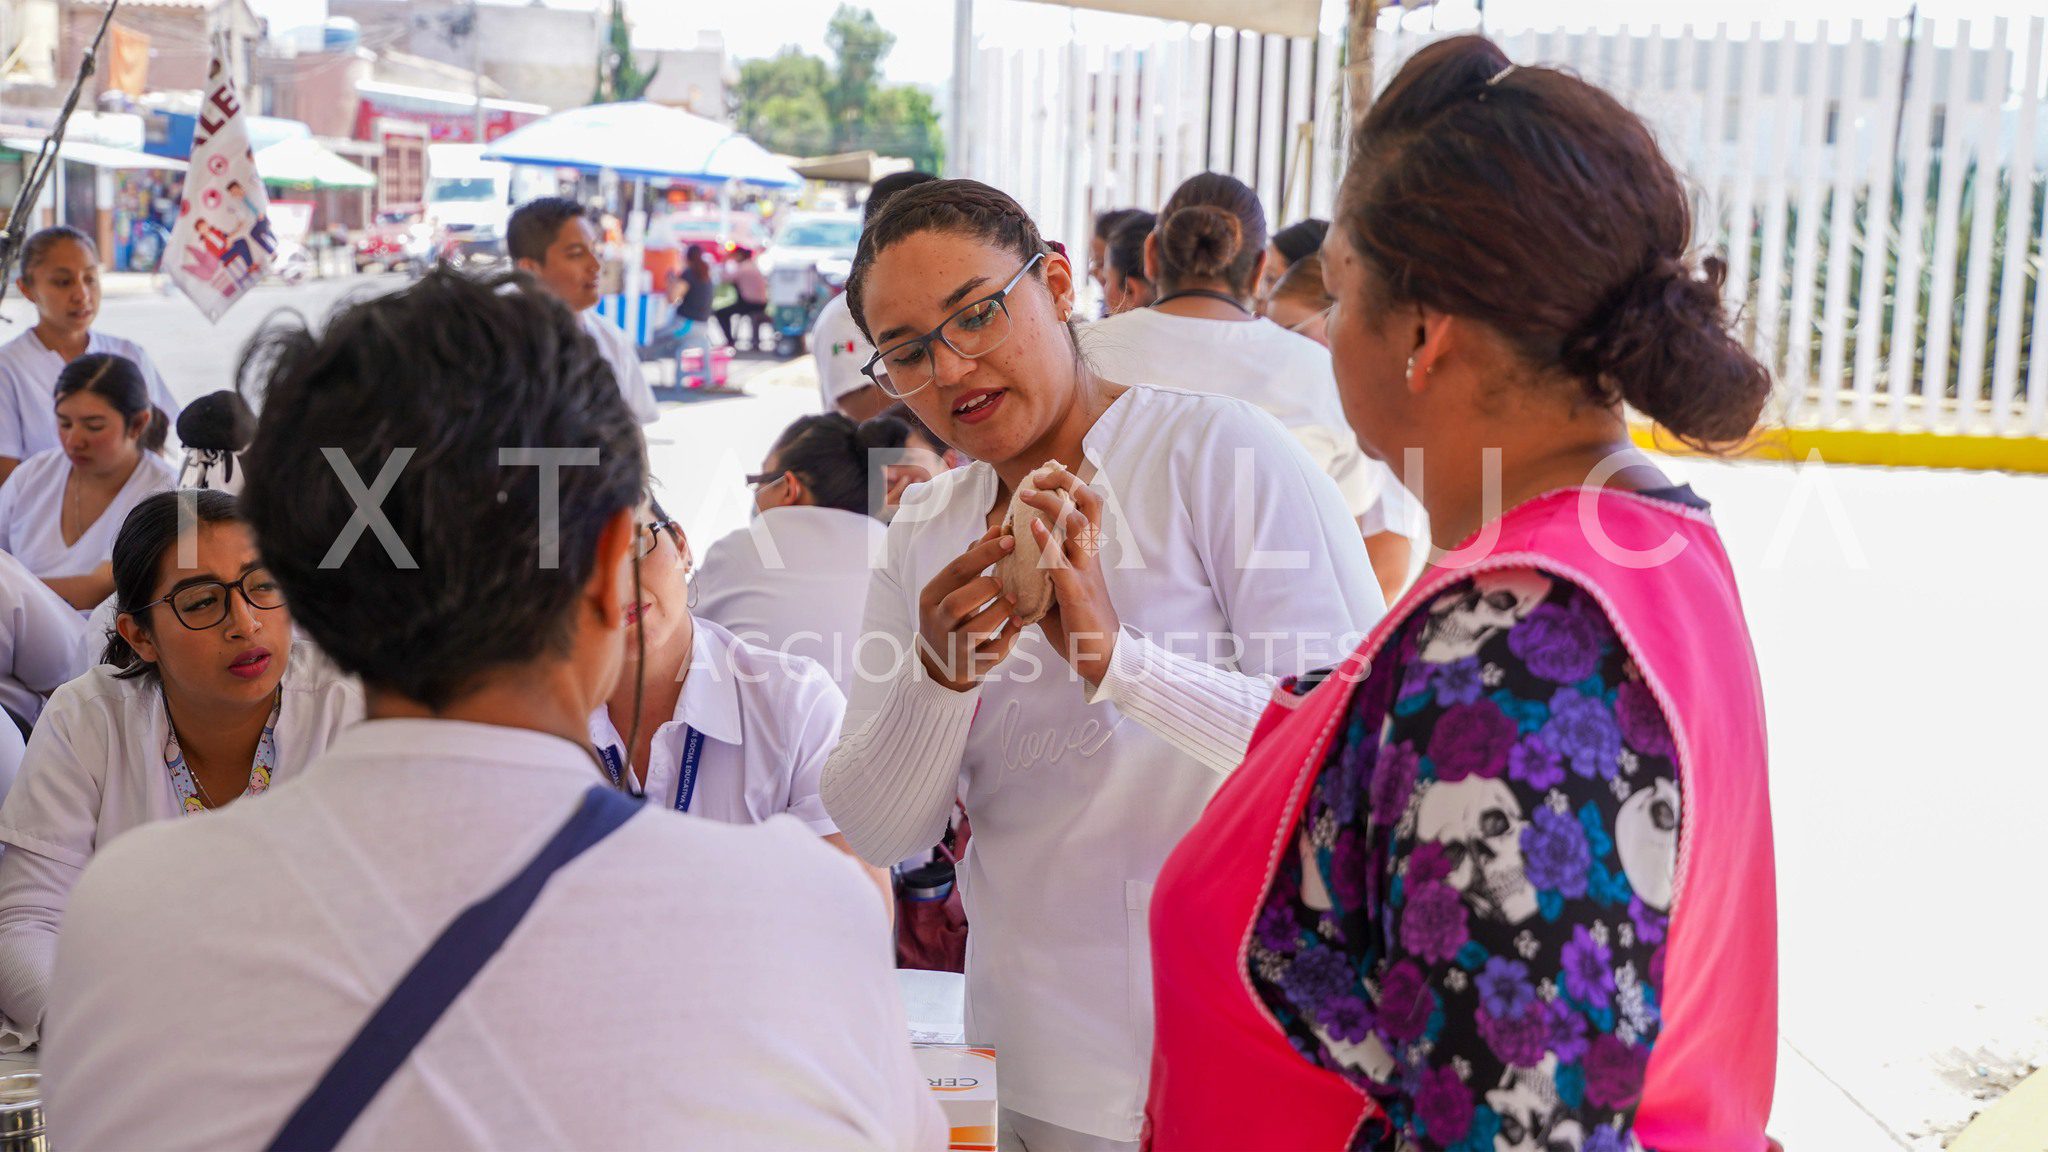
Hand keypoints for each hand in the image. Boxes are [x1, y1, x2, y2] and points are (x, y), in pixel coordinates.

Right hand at [916, 523, 1025, 692]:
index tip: (1010, 540)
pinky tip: (1018, 622)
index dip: (984, 553)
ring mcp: (953, 647)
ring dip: (1000, 611)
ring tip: (1012, 600)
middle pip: (957, 603)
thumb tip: (998, 528)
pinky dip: (1010, 636)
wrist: (941, 663)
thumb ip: (974, 559)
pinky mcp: (971, 666)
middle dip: (985, 587)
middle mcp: (937, 623)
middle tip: (1002, 581)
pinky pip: (994, 652)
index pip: (955, 570)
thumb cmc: (952, 614)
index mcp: (930, 597)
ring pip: (976, 630)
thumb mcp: (955, 587)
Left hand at [1016, 463, 1120, 686]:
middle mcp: (1089, 558)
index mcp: (1087, 555)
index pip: (1088, 509)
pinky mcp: (1076, 593)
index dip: (1072, 485)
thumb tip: (1013, 549)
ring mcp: (1085, 573)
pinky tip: (1030, 526)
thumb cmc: (1079, 624)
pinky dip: (1044, 540)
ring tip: (1028, 495)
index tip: (1049, 473)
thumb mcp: (1059, 588)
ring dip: (1052, 505)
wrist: (1103, 658)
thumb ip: (1043, 567)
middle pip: (1089, 507)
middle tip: (1037, 476)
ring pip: (1077, 526)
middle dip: (1065, 484)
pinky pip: (1061, 561)